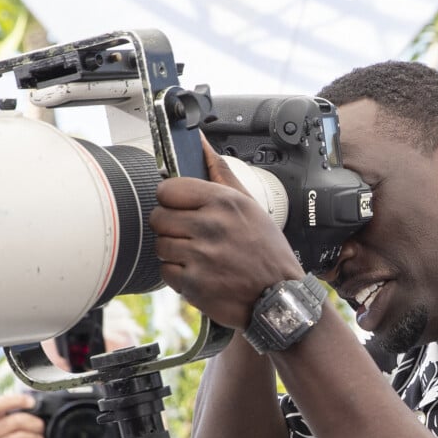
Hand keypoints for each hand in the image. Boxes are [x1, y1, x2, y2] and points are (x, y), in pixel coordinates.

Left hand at [150, 138, 303, 328]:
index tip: (183, 209)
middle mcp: (210, 227)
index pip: (167, 190)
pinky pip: (165, 272)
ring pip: (160, 245)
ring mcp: (200, 257)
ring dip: (175, 252)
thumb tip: (199, 140)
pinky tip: (200, 273)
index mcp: (223, 202)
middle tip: (193, 235)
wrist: (278, 297)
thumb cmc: (266, 250)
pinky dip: (179, 275)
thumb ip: (221, 171)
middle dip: (172, 227)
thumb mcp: (250, 205)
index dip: (172, 200)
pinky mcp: (193, 284)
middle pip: (159, 218)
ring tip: (200, 256)